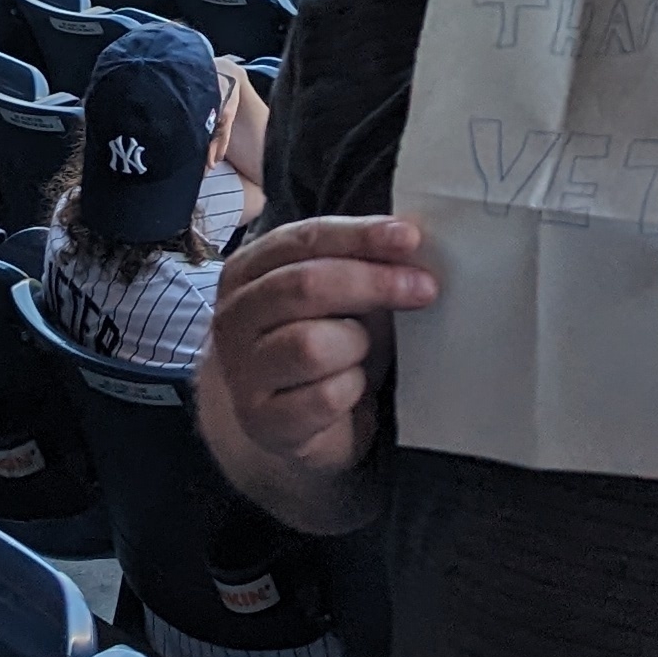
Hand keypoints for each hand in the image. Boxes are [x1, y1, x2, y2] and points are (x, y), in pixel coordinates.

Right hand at [209, 214, 437, 483]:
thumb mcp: (338, 295)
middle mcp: (234, 316)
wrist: (299, 419)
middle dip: (372, 283)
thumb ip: (359, 262)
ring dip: (355, 346)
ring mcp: (242, 371)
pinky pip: (324, 397)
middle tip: (422, 288)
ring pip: (311, 345)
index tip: (409, 238)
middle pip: (305, 286)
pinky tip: (349, 391)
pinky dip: (352, 391)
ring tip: (360, 353)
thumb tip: (408, 242)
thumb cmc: (326, 344)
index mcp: (248, 270)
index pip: (304, 239)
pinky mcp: (262, 420)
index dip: (360, 236)